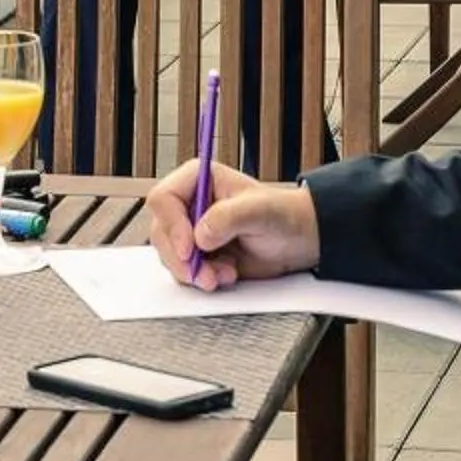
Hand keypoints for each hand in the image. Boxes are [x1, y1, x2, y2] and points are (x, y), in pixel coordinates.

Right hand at [145, 159, 321, 290]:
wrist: (299, 241)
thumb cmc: (283, 216)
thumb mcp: (260, 211)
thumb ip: (229, 217)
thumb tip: (201, 235)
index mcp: (198, 181)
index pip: (164, 199)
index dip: (172, 226)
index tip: (190, 249)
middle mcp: (189, 205)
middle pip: (162, 232)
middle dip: (181, 258)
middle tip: (204, 273)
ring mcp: (191, 231)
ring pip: (170, 255)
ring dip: (193, 272)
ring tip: (224, 274)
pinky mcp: (198, 255)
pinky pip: (183, 271)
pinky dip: (201, 279)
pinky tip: (225, 275)